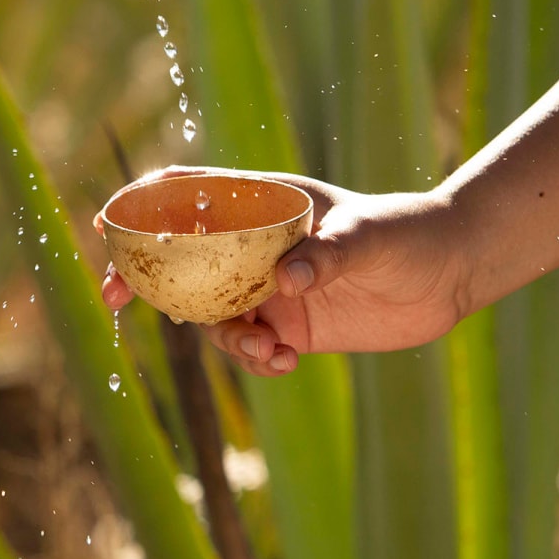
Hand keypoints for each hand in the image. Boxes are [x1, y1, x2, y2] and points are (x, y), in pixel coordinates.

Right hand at [96, 167, 470, 376]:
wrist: (449, 273)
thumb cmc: (409, 232)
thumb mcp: (369, 238)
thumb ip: (326, 255)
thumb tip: (284, 284)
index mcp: (266, 205)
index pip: (191, 195)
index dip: (144, 205)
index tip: (108, 224)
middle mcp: (258, 246)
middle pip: (183, 258)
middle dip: (144, 277)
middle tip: (115, 298)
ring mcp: (270, 288)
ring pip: (214, 314)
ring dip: (226, 338)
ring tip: (271, 352)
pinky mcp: (290, 325)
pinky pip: (250, 347)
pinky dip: (256, 360)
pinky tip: (288, 363)